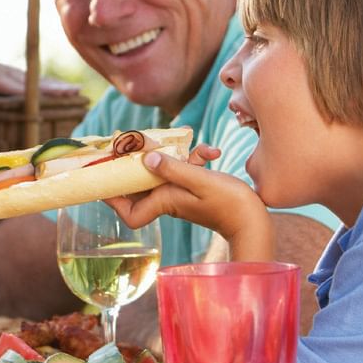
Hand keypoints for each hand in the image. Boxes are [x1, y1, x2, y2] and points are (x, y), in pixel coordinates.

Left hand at [0, 51, 80, 97]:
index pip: (6, 82)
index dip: (25, 90)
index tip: (43, 96)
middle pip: (27, 78)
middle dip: (50, 86)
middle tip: (73, 91)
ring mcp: (4, 70)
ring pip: (31, 78)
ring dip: (54, 86)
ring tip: (75, 91)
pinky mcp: (8, 75)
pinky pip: (29, 81)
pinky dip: (46, 86)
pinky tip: (63, 91)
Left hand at [106, 145, 272, 259]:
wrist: (255, 222)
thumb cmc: (230, 205)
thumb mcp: (201, 181)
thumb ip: (174, 169)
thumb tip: (146, 159)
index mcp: (165, 202)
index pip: (130, 213)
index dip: (115, 199)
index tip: (108, 178)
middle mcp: (170, 200)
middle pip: (142, 184)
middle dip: (139, 163)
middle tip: (135, 143)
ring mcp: (182, 194)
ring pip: (166, 171)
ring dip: (175, 155)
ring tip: (187, 141)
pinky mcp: (196, 188)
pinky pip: (187, 170)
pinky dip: (195, 158)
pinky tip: (211, 151)